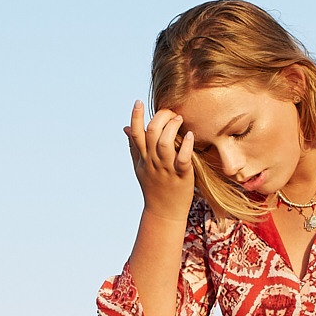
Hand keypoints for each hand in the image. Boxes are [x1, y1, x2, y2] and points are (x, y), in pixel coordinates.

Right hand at [124, 100, 196, 219]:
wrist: (163, 213)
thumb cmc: (154, 187)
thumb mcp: (140, 167)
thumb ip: (134, 147)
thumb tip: (126, 128)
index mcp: (143, 158)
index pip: (135, 134)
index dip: (136, 116)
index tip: (138, 101)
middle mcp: (153, 161)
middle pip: (151, 133)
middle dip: (160, 117)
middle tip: (171, 113)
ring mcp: (166, 169)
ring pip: (164, 143)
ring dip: (172, 127)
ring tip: (179, 120)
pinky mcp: (181, 176)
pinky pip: (182, 158)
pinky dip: (185, 145)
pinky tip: (190, 136)